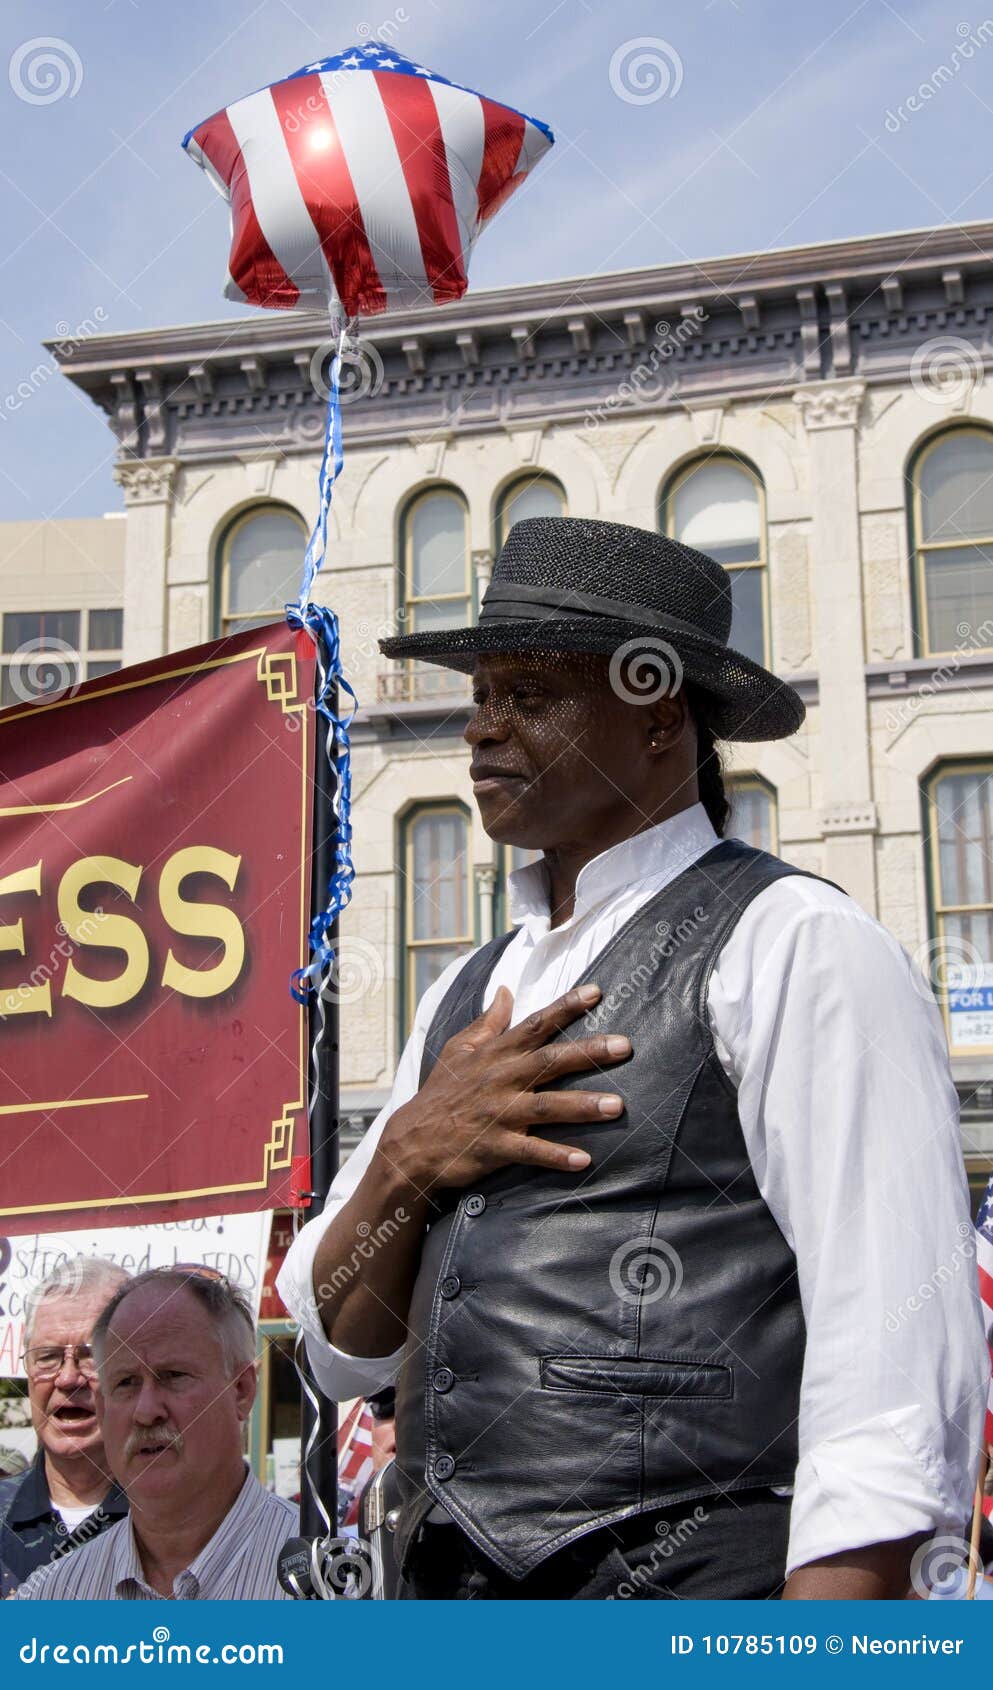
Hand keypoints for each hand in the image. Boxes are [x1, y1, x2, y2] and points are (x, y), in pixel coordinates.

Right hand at [376, 983, 628, 1193]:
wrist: (411, 1142)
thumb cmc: (441, 1093)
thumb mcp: (458, 1050)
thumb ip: (488, 1022)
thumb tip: (506, 990)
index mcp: (495, 1054)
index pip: (535, 1024)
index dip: (565, 1007)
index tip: (596, 992)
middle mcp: (500, 1079)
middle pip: (550, 1061)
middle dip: (588, 1053)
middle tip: (625, 1046)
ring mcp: (499, 1113)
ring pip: (547, 1107)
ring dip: (583, 1106)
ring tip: (618, 1106)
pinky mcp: (495, 1147)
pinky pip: (530, 1152)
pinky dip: (556, 1156)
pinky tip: (584, 1160)